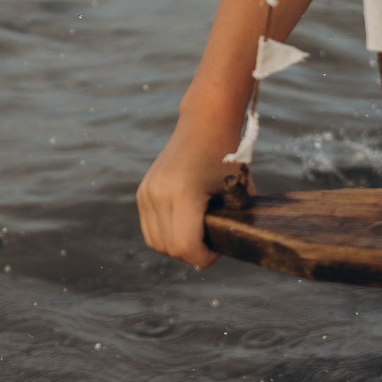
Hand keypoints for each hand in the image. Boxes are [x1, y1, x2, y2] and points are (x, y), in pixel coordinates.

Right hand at [136, 111, 243, 268]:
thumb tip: (233, 248)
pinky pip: (150, 228)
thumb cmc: (227, 156)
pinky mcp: (142, 192)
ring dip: (176, 247)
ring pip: (156, 242)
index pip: (185, 246)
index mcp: (182, 193)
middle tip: (211, 244)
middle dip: (192, 254)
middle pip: (170, 248)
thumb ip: (235, 222)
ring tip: (197, 235)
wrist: (204, 124)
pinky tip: (184, 226)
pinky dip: (166, 234)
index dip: (204, 257)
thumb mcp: (239, 191)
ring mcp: (147, 192)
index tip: (219, 248)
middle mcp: (158, 193)